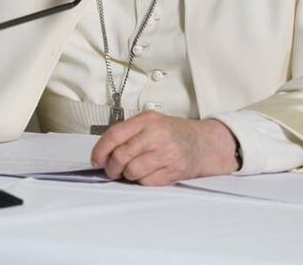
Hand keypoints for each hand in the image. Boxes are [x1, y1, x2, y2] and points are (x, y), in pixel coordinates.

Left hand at [90, 112, 238, 185]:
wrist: (206, 143)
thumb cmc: (174, 133)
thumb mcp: (151, 123)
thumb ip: (128, 133)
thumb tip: (103, 153)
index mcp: (147, 120)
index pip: (115, 134)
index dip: (100, 150)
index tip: (96, 160)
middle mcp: (156, 135)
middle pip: (121, 156)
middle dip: (111, 168)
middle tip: (111, 171)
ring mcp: (167, 154)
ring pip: (132, 171)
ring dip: (126, 176)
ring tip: (130, 172)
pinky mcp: (174, 171)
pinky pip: (147, 181)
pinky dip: (142, 181)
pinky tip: (146, 174)